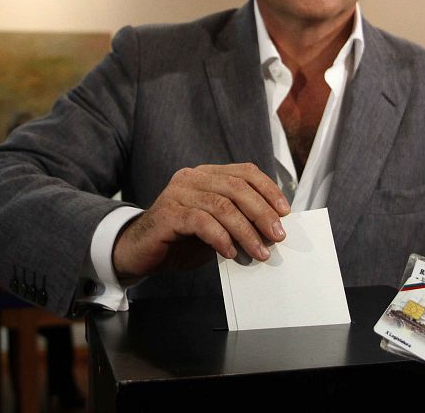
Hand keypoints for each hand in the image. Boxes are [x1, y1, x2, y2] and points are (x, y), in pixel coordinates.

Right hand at [112, 163, 289, 282]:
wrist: (139, 253)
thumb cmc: (181, 240)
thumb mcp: (216, 227)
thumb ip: (238, 221)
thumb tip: (272, 229)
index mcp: (206, 175)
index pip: (244, 172)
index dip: (268, 189)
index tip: (284, 211)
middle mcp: (192, 178)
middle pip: (236, 187)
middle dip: (261, 212)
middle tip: (277, 235)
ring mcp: (177, 193)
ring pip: (221, 205)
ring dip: (246, 230)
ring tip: (259, 252)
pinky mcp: (167, 213)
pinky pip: (201, 221)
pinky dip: (220, 237)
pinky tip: (230, 252)